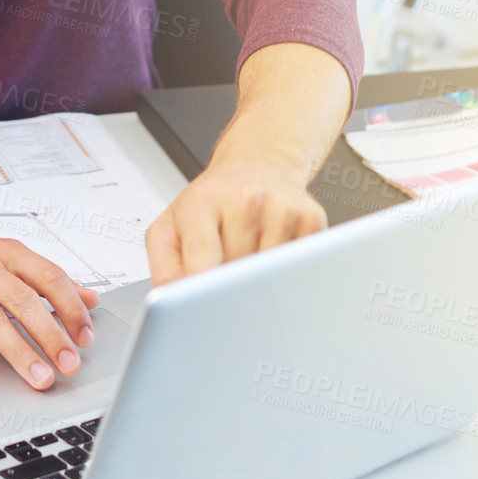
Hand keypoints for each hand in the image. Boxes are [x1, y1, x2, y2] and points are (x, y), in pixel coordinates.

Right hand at [0, 228, 99, 390]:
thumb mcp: (8, 256)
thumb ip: (48, 278)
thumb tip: (91, 298)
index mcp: (8, 254)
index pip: (48, 278)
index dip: (70, 307)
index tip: (86, 336)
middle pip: (23, 302)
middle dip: (51, 335)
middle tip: (70, 364)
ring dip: (20, 352)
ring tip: (40, 378)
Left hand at [146, 157, 326, 284]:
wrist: (256, 165)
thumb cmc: (211, 201)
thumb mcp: (171, 225)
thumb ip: (164, 266)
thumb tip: (173, 301)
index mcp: (204, 201)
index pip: (202, 257)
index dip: (201, 291)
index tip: (201, 313)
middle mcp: (245, 200)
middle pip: (238, 274)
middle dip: (229, 291)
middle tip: (223, 282)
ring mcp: (282, 209)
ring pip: (271, 277)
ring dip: (260, 285)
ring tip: (248, 260)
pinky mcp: (312, 220)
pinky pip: (300, 270)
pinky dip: (286, 275)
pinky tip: (272, 255)